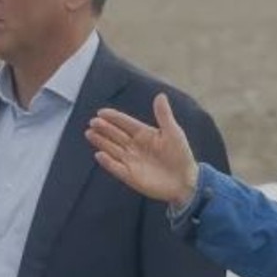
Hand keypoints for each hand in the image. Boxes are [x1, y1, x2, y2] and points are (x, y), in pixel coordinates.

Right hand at [86, 93, 199, 207]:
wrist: (186, 181)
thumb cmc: (181, 155)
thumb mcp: (173, 133)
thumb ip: (164, 115)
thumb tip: (160, 95)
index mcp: (144, 134)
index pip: (125, 123)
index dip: (114, 117)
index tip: (101, 112)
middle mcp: (134, 146)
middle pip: (115, 135)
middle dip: (104, 128)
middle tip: (93, 122)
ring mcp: (131, 161)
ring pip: (112, 149)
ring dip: (101, 141)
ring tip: (90, 133)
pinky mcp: (130, 176)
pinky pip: (116, 168)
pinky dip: (108, 162)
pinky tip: (99, 154)